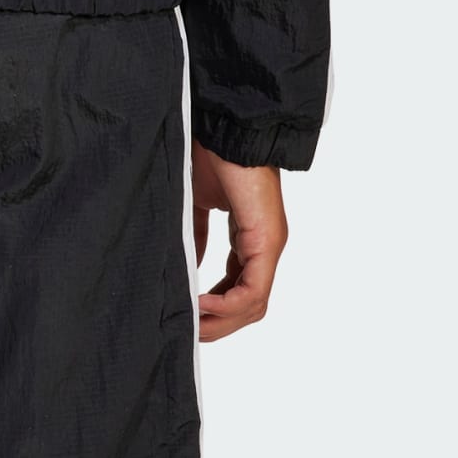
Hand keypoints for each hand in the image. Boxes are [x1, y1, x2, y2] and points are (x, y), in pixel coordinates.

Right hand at [190, 142, 286, 340]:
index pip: (239, 285)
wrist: (225, 125)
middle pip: (250, 303)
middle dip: (220, 322)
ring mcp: (269, 245)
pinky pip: (253, 288)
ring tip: (195, 326)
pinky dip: (228, 303)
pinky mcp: (266, 240)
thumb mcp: (197, 201)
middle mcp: (265, 246)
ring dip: (224, 320)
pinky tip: (202, 304)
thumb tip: (189, 265)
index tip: (189, 313)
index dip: (216, 305)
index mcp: (250, 236)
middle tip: (191, 333)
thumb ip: (196, 233)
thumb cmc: (209, 152)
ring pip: (254, 302)